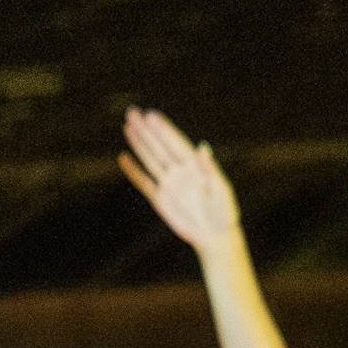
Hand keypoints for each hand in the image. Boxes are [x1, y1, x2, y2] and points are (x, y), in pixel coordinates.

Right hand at [116, 107, 242, 251]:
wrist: (215, 235)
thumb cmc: (224, 211)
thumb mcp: (221, 189)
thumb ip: (210, 169)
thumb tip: (202, 147)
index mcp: (195, 166)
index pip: (175, 142)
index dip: (164, 129)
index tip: (151, 115)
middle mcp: (179, 171)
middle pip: (159, 146)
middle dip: (146, 130)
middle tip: (133, 112)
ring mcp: (169, 184)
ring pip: (149, 159)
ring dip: (139, 143)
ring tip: (128, 126)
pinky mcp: (160, 199)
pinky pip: (143, 182)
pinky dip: (133, 171)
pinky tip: (124, 158)